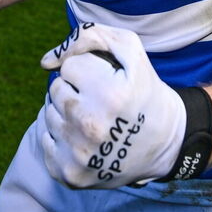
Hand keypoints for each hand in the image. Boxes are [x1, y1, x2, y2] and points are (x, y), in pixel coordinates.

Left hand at [36, 23, 186, 188]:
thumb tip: (46, 61)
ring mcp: (79, 155)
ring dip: (66, 113)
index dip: (88, 71)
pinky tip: (84, 139)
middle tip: (100, 102)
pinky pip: (45, 140)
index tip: (106, 83)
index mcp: (109, 95)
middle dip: (75, 90)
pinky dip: (60, 137)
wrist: (166, 144)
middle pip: (55, 90)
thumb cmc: (145, 91)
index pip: (68, 67)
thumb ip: (90, 36)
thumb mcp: (130, 50)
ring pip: (48, 113)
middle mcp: (92, 127)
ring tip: (94, 120)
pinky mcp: (70, 174)